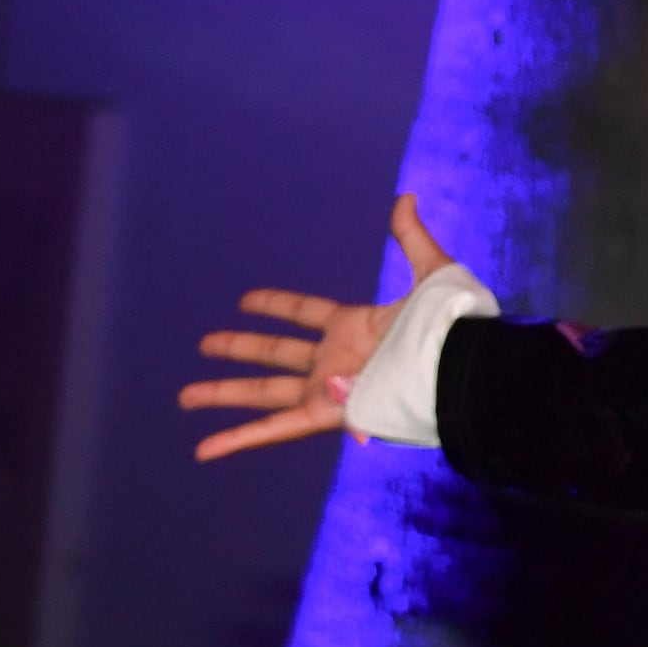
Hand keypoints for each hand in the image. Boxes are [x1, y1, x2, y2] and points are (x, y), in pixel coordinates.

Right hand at [177, 195, 455, 459]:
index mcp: (355, 328)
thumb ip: (411, 238)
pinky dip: (238, 440)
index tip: (246, 300)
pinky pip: (274, 430)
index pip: (305, 313)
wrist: (461, 368)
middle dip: (239, 350)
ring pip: (264, 393)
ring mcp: (329, 389)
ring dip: (224, 395)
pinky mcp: (326, 414)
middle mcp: (336, 361)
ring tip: (186, 396)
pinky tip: (204, 449)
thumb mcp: (431, 273)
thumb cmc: (451, 326)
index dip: (277, 305)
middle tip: (205, 344)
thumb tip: (406, 197)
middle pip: (274, 354)